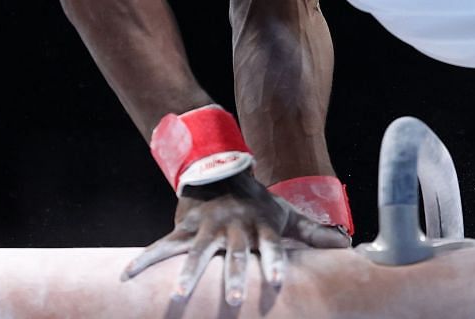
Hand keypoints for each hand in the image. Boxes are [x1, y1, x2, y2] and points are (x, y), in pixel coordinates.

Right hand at [121, 168, 352, 302]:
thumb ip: (315, 233)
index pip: (272, 246)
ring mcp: (207, 227)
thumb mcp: (288, 214)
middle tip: (233, 301)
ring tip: (178, 299)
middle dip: (233, 276)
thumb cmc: (260, 203)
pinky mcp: (184, 227)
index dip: (274, 264)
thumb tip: (347, 248)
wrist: (224, 172)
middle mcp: (235, 226)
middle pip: (234, 254)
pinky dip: (144, 261)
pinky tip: (126, 279)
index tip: (275, 285)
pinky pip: (162, 246)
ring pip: (195, 252)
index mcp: (262, 225)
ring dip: (187, 275)